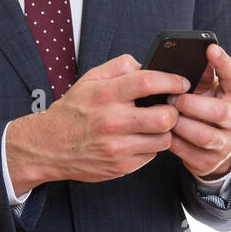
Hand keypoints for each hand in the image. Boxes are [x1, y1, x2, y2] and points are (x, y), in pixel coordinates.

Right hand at [5, 53, 190, 193]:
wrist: (48, 147)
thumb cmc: (73, 111)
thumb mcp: (90, 80)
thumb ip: (119, 66)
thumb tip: (146, 64)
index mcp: (106, 95)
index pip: (148, 82)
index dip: (171, 80)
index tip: (181, 82)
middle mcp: (112, 122)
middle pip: (164, 117)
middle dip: (174, 111)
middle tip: (170, 107)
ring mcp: (117, 147)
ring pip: (163, 139)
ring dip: (165, 131)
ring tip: (155, 124)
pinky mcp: (121, 167)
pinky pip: (152, 156)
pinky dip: (152, 147)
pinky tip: (141, 139)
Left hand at [168, 44, 230, 178]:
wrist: (214, 148)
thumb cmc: (205, 107)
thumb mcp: (207, 89)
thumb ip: (200, 74)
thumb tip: (187, 55)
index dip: (223, 62)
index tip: (210, 48)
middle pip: (220, 112)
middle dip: (194, 104)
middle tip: (174, 98)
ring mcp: (226, 143)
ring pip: (204, 136)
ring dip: (181, 125)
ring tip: (167, 117)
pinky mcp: (210, 162)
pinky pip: (189, 153)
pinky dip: (174, 142)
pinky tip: (164, 133)